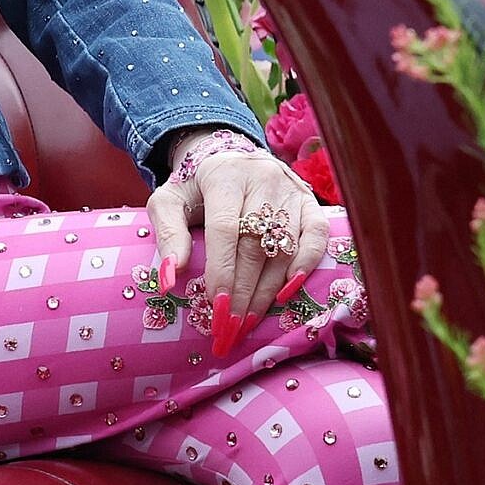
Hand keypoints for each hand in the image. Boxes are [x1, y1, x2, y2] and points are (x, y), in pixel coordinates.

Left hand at [148, 129, 327, 355]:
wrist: (226, 156)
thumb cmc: (194, 186)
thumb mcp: (168, 201)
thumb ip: (168, 234)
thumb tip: (169, 278)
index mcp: (224, 176)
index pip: (226, 229)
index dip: (222, 271)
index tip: (216, 308)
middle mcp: (262, 179)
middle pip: (256, 245)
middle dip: (244, 292)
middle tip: (231, 328)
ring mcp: (291, 189)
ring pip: (285, 247)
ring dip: (268, 290)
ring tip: (249, 322)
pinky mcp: (309, 201)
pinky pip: (316, 236)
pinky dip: (305, 266)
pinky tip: (286, 294)